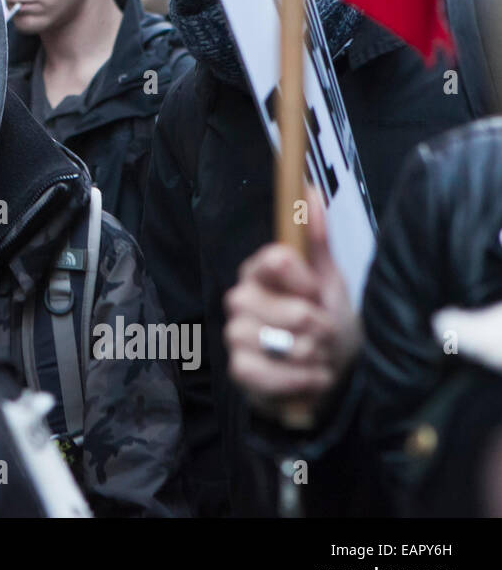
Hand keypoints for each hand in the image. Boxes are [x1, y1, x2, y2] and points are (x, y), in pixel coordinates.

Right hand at [224, 189, 360, 418]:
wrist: (332, 372)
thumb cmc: (328, 320)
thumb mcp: (329, 279)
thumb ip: (316, 238)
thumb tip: (308, 189)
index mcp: (259, 272)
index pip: (277, 260)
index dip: (306, 281)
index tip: (317, 292)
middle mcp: (240, 299)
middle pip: (289, 311)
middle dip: (319, 328)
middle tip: (322, 332)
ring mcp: (235, 335)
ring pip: (282, 344)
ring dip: (313, 356)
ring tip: (317, 356)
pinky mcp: (239, 370)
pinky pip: (270, 374)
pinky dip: (300, 380)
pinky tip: (308, 377)